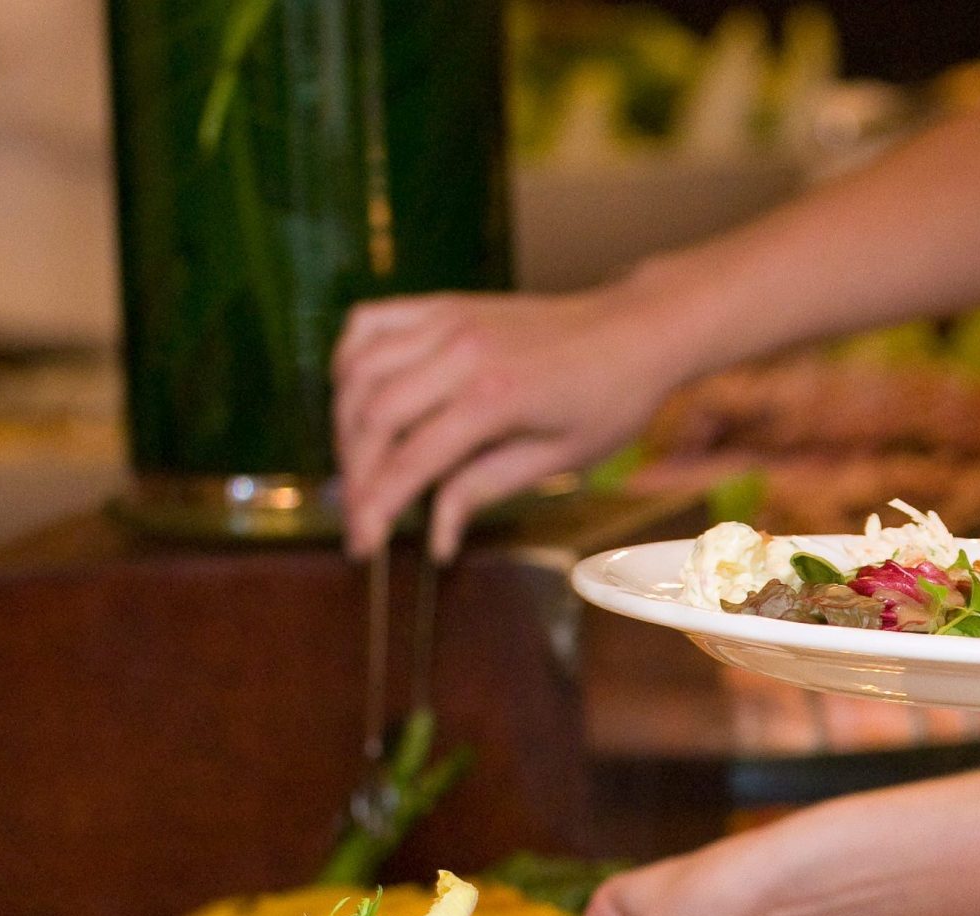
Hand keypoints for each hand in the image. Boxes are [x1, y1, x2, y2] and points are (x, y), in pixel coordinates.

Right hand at [332, 279, 689, 558]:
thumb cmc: (610, 400)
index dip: (377, 507)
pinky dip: (348, 360)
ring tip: (356, 467)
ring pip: (358, 370)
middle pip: (372, 416)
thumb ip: (485, 489)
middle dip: (354, 474)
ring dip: (343, 423)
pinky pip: (369, 323)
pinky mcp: (443, 305)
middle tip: (356, 516)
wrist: (636, 330)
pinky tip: (355, 397)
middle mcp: (461, 351)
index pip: (411, 460)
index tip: (362, 545)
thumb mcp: (559, 459)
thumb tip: (436, 539)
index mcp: (495, 397)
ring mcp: (447, 320)